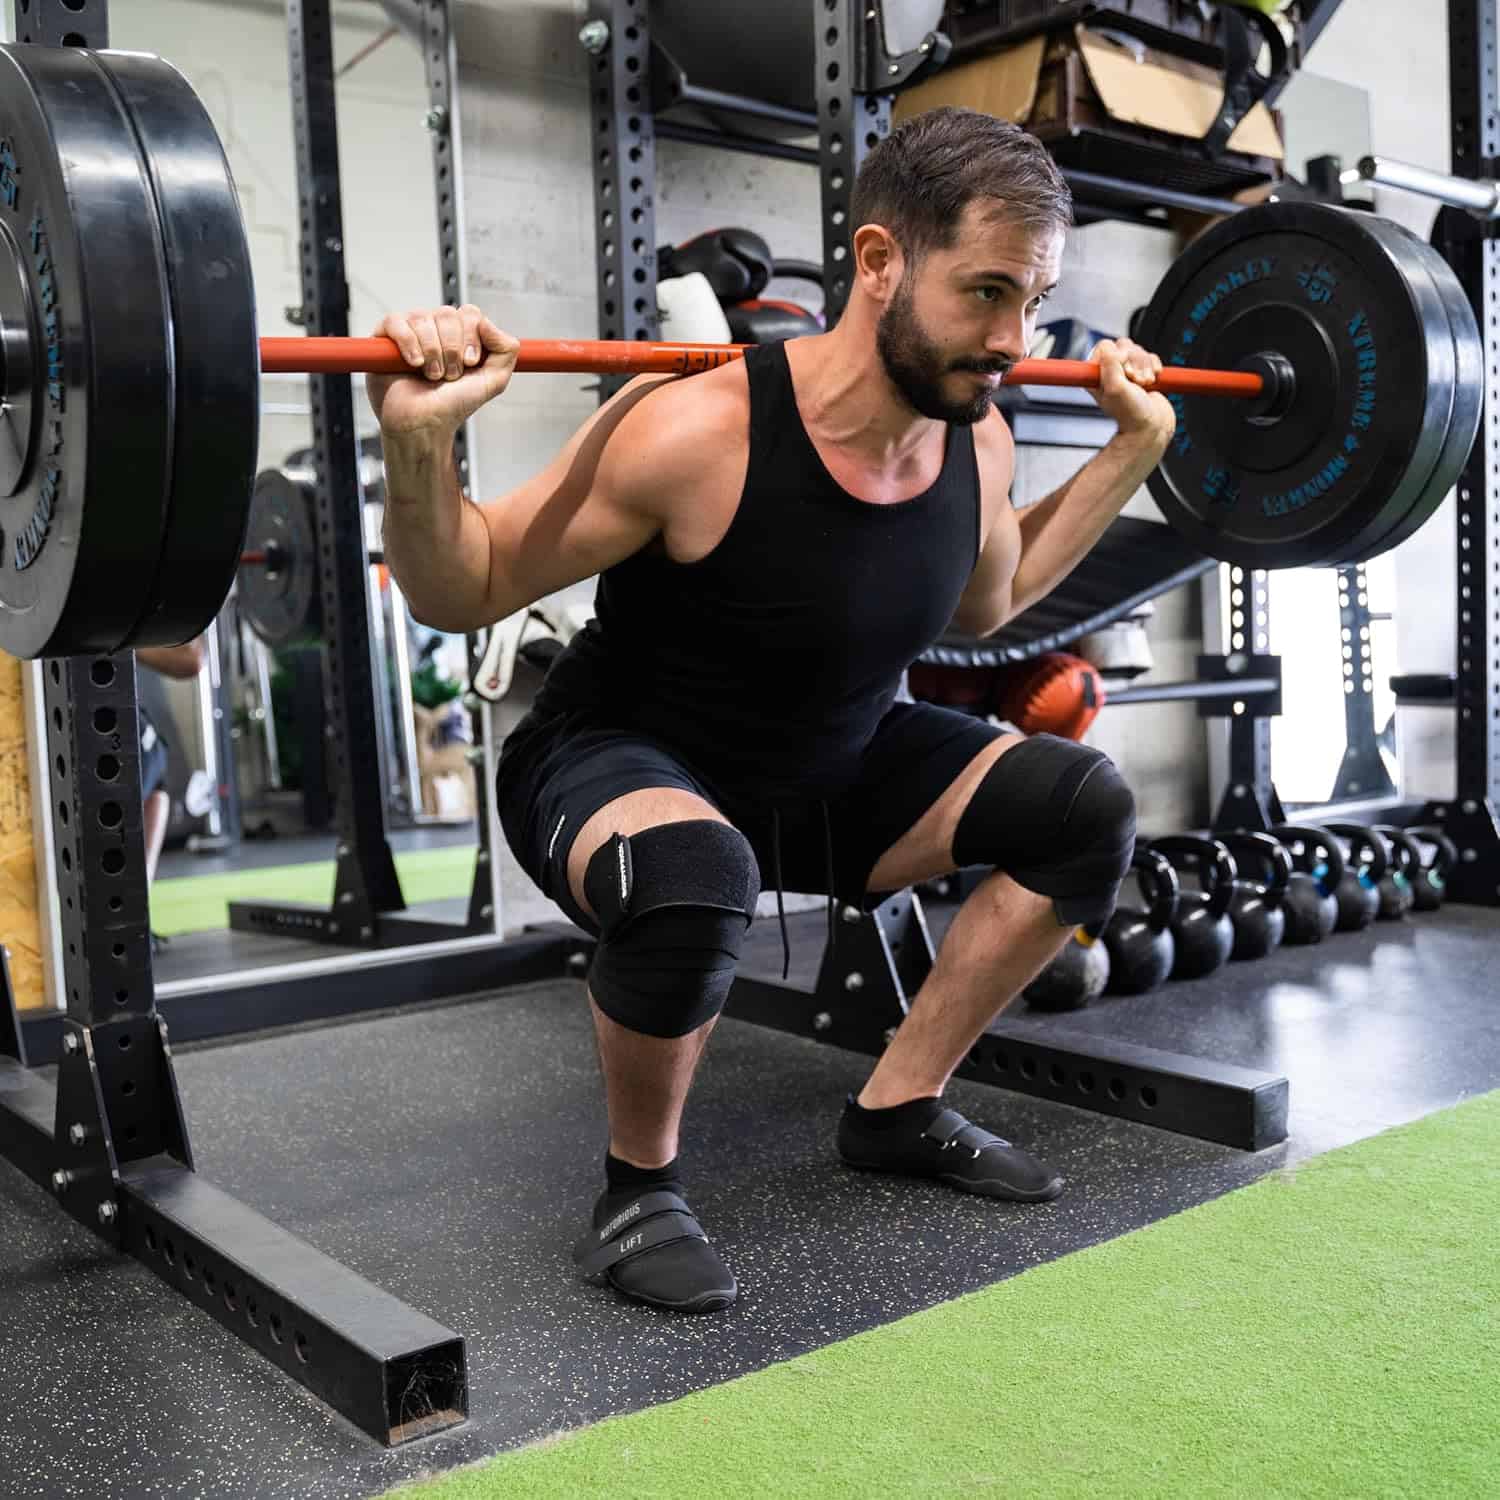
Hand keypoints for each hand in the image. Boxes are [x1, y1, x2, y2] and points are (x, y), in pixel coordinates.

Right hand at [365, 304, 519, 439]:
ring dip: (432, 354)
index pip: (469, 313)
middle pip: (448, 314)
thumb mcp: (493, 381)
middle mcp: (436, 330)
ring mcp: (411, 331)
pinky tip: (414, 365)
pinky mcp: (385, 337)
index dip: (471, 337)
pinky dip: (409, 345)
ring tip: (431, 375)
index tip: (469, 363)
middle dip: (452, 350)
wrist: (424, 425)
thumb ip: (506, 350)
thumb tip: (487, 322)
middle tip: (448, 375)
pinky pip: (397, 322)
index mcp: (460, 336)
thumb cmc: (453, 406)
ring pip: (424, 319)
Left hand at [1087, 338, 1174, 453]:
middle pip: (1124, 345)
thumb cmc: (1131, 413)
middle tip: (1134, 381)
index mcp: (1097, 374)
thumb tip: (1117, 350)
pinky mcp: (1143, 372)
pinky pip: (1151, 356)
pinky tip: (1152, 381)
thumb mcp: (1115, 388)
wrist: (1152, 425)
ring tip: (1143, 384)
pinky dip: (1154, 366)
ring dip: (1145, 366)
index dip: (1117, 355)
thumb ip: (1110, 363)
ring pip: (1138, 350)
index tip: (1123, 372)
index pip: (1105, 346)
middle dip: (1134, 361)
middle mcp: (1111, 371)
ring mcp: (1128, 371)